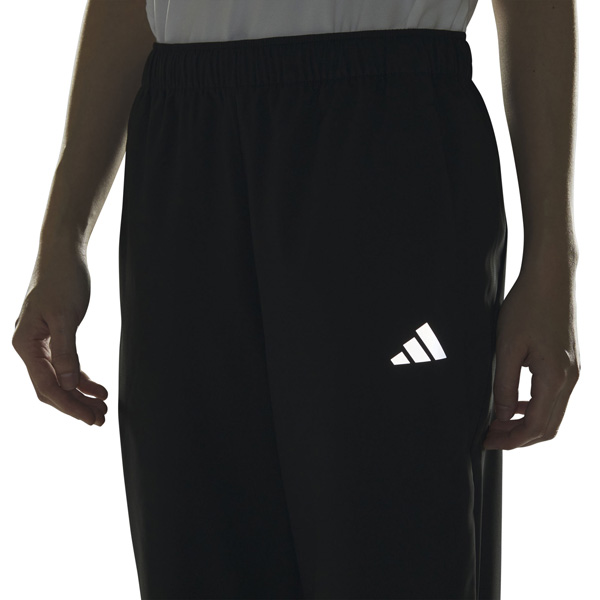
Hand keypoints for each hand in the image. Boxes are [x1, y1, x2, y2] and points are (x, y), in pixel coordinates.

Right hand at [12, 248, 107, 425]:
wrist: (63, 255)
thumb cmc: (62, 280)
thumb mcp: (66, 317)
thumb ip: (67, 351)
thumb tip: (70, 385)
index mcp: (26, 344)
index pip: (46, 385)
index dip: (69, 405)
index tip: (90, 417)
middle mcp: (29, 347)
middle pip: (51, 387)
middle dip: (75, 405)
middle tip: (100, 419)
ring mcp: (41, 344)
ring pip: (60, 379)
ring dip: (80, 396)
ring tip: (102, 408)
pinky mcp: (54, 338)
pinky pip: (66, 366)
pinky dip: (82, 379)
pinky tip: (98, 389)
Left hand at [483, 264, 579, 449]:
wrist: (551, 278)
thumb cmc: (527, 307)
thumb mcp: (507, 348)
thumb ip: (504, 385)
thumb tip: (501, 416)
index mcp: (555, 378)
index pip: (536, 426)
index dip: (511, 440)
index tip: (488, 442)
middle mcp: (570, 379)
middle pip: (548, 427)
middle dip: (518, 437)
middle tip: (491, 437)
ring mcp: (573, 371)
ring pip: (552, 414)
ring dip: (526, 424)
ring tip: (498, 422)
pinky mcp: (569, 362)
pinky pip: (554, 397)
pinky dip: (534, 407)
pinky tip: (514, 402)